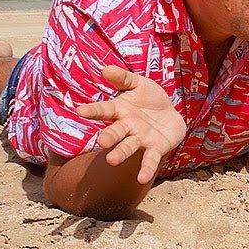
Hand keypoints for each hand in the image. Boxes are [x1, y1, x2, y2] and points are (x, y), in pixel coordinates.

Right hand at [74, 65, 186, 183]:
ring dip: (121, 154)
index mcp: (120, 110)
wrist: (169, 114)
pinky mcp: (155, 148)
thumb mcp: (139, 84)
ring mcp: (140, 139)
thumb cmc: (148, 98)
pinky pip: (150, 159)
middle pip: (115, 132)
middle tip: (101, 142)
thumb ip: (123, 78)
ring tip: (112, 161)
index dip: (92, 110)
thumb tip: (105, 69)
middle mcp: (127, 127)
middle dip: (109, 137)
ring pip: (129, 147)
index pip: (104, 110)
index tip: (79, 110)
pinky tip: (143, 178)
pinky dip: (146, 169)